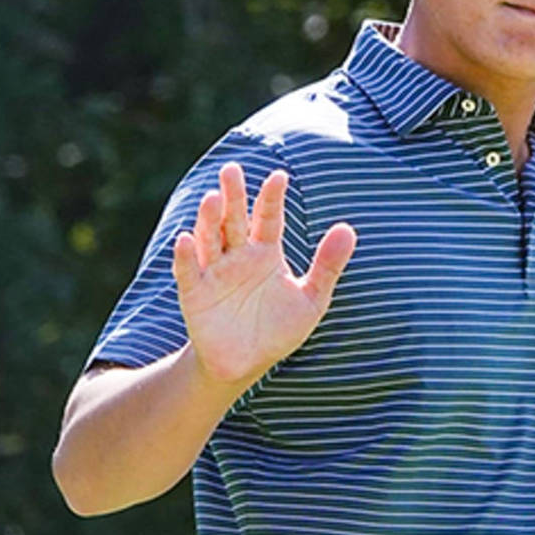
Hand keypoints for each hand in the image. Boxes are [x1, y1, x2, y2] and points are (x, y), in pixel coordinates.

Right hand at [172, 162, 356, 387]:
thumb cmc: (279, 328)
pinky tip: (186, 239)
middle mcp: (237, 255)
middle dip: (233, 196)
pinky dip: (186, 256)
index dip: (272, 198)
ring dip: (209, 219)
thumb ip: (328, 266)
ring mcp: (214, 272)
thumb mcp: (311, 299)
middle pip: (234, 219)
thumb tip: (348, 228)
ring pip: (209, 240)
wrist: (247, 364)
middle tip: (231, 169)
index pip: (269, 217)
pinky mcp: (195, 294)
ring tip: (212, 198)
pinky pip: (189, 272)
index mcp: (265, 251)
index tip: (279, 176)